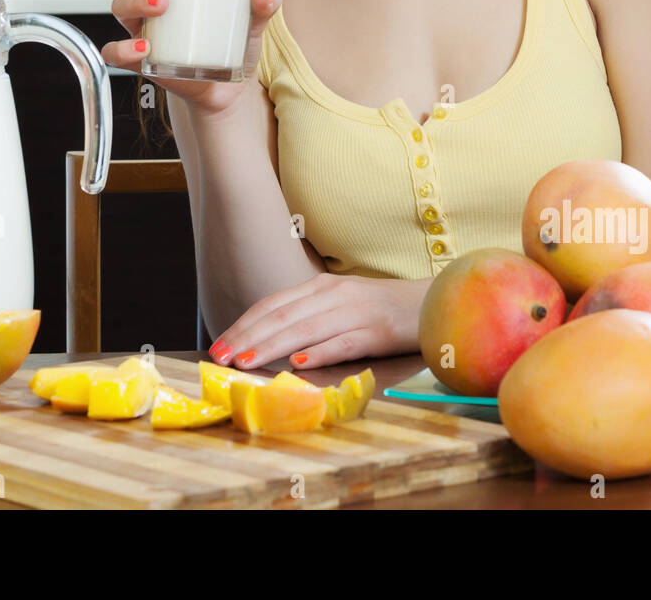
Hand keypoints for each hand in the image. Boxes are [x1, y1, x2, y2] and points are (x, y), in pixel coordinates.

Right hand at [103, 0, 279, 114]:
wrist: (228, 87)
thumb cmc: (231, 42)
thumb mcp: (250, 21)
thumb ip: (261, 4)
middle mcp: (147, 2)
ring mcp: (141, 30)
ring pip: (119, 7)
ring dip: (136, 2)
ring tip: (163, 5)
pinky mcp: (140, 60)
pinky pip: (115, 52)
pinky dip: (123, 48)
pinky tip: (144, 47)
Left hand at [208, 273, 431, 371]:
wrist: (432, 302)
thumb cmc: (380, 308)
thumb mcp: (339, 305)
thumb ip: (308, 317)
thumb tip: (269, 341)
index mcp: (320, 287)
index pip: (272, 305)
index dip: (243, 325)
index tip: (218, 346)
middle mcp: (333, 295)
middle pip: (282, 316)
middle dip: (247, 338)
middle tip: (220, 359)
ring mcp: (355, 311)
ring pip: (305, 329)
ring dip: (272, 346)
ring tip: (247, 362)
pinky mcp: (376, 331)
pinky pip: (343, 342)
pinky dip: (319, 351)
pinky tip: (298, 362)